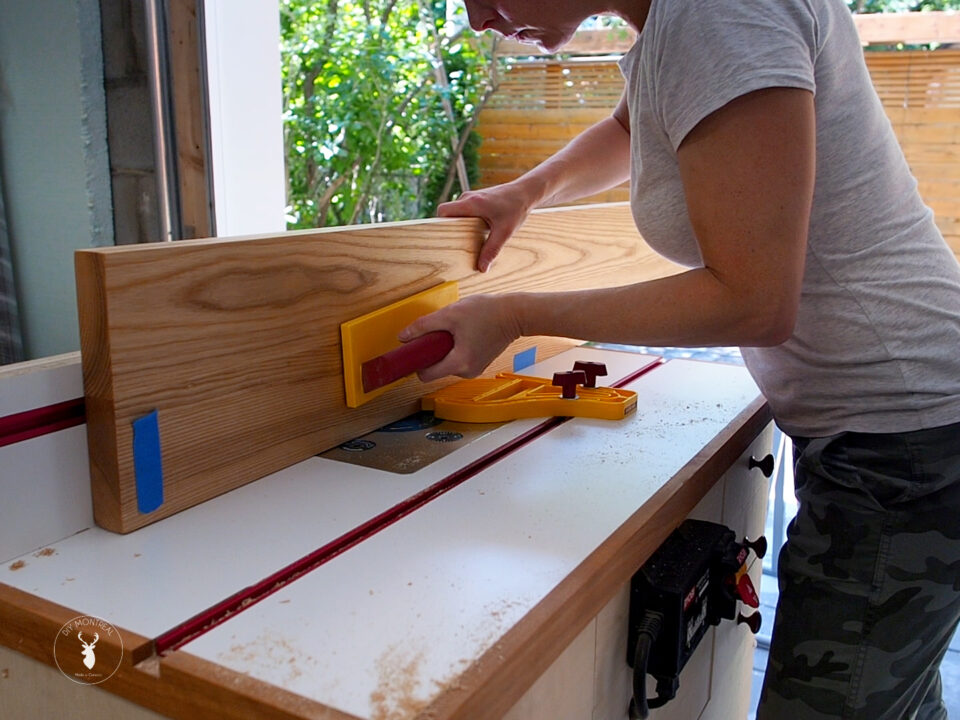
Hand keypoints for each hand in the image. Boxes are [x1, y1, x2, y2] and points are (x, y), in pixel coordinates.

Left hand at [398, 294, 521, 381]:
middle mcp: (467, 372)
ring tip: (457, 330)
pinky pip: (459, 359)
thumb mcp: (450, 314)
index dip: (416, 362)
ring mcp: (475, 369)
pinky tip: (465, 333)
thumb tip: (404, 337)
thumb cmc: (487, 312)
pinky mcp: (479, 363)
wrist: (514, 314)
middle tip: (440, 333)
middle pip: (436, 368)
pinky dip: (456, 349)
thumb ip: (424, 326)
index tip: (414, 350)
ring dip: (445, 349)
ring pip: (448, 363)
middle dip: (433, 352)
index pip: (425, 376)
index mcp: (459, 364)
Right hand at [437, 182, 533, 271]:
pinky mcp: (477, 199)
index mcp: (471, 204)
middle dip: (450, 228)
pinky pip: (464, 211)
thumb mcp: (505, 231)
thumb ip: (492, 250)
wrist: (526, 192)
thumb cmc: (516, 208)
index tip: (444, 238)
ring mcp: (472, 197)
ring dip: (460, 225)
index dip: (439, 223)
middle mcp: (468, 198)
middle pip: (448, 213)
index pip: (443, 210)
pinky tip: (477, 230)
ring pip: (457, 212)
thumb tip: (482, 268)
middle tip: (457, 243)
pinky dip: (467, 221)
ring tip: (469, 237)